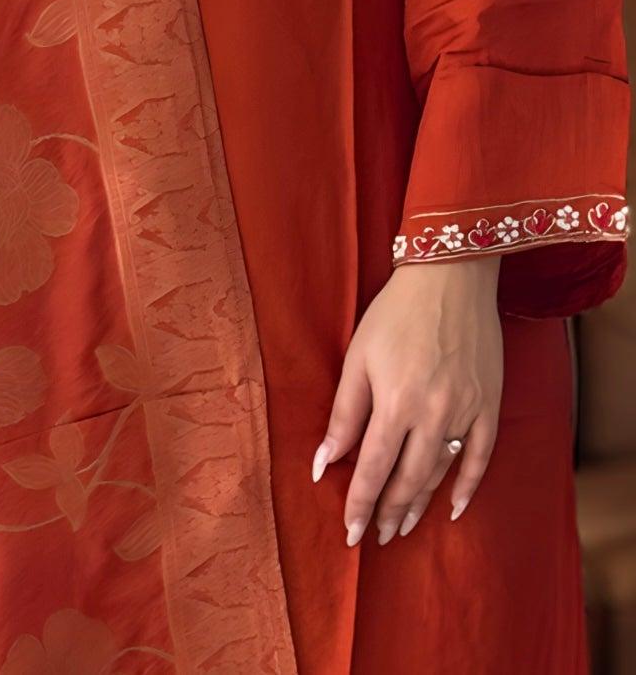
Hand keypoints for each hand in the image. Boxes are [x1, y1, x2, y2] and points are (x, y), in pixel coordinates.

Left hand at [313, 255, 502, 545]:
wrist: (450, 278)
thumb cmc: (395, 313)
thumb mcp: (358, 357)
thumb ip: (344, 413)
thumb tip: (324, 460)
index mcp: (395, 402)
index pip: (372, 468)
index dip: (359, 503)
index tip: (349, 532)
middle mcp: (434, 415)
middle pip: (407, 479)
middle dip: (388, 511)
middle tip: (376, 536)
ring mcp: (466, 412)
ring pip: (441, 474)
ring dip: (420, 504)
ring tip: (402, 526)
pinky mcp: (489, 405)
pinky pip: (481, 458)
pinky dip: (468, 487)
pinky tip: (452, 508)